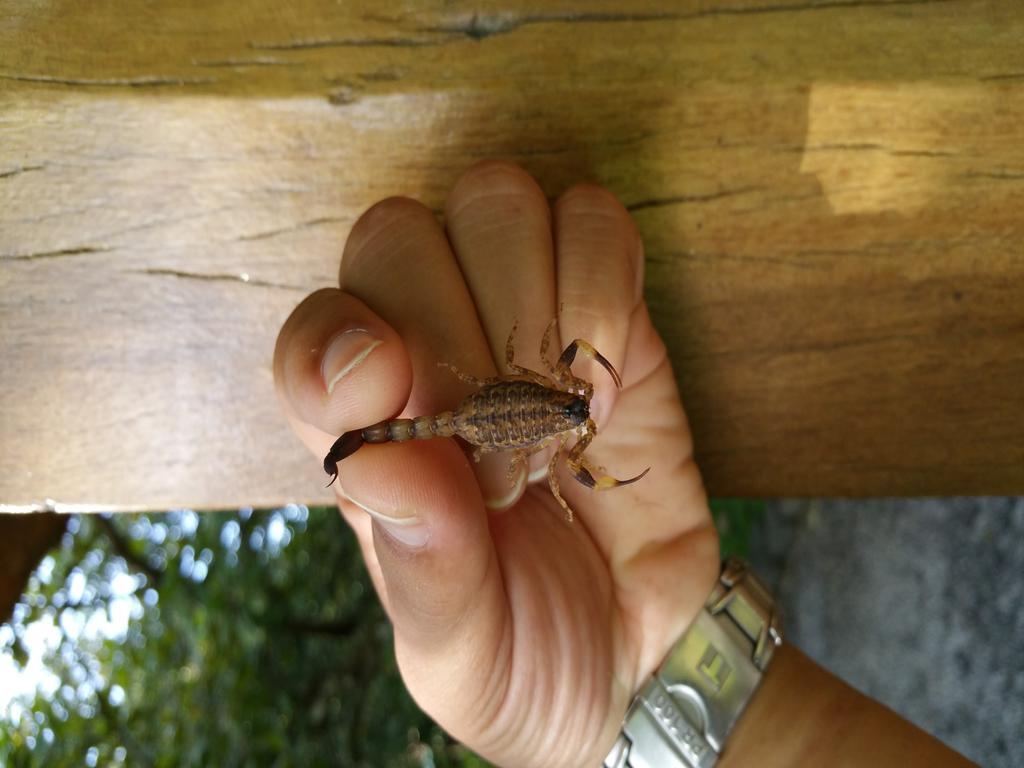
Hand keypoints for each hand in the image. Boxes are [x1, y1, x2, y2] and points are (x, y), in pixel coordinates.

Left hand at [273, 161, 717, 766]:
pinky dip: (605, 285)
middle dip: (457, 327)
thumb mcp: (461, 650)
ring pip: (494, 201)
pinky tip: (610, 380)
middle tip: (506, 434)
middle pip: (397, 235)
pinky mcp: (610, 309)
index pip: (314, 331)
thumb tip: (383, 456)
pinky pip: (594, 220)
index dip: (338, 343)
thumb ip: (421, 571)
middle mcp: (429, 357)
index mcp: (367, 434)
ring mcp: (522, 318)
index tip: (395, 395)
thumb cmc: (530, 655)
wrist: (645, 652)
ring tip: (565, 407)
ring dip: (534, 300)